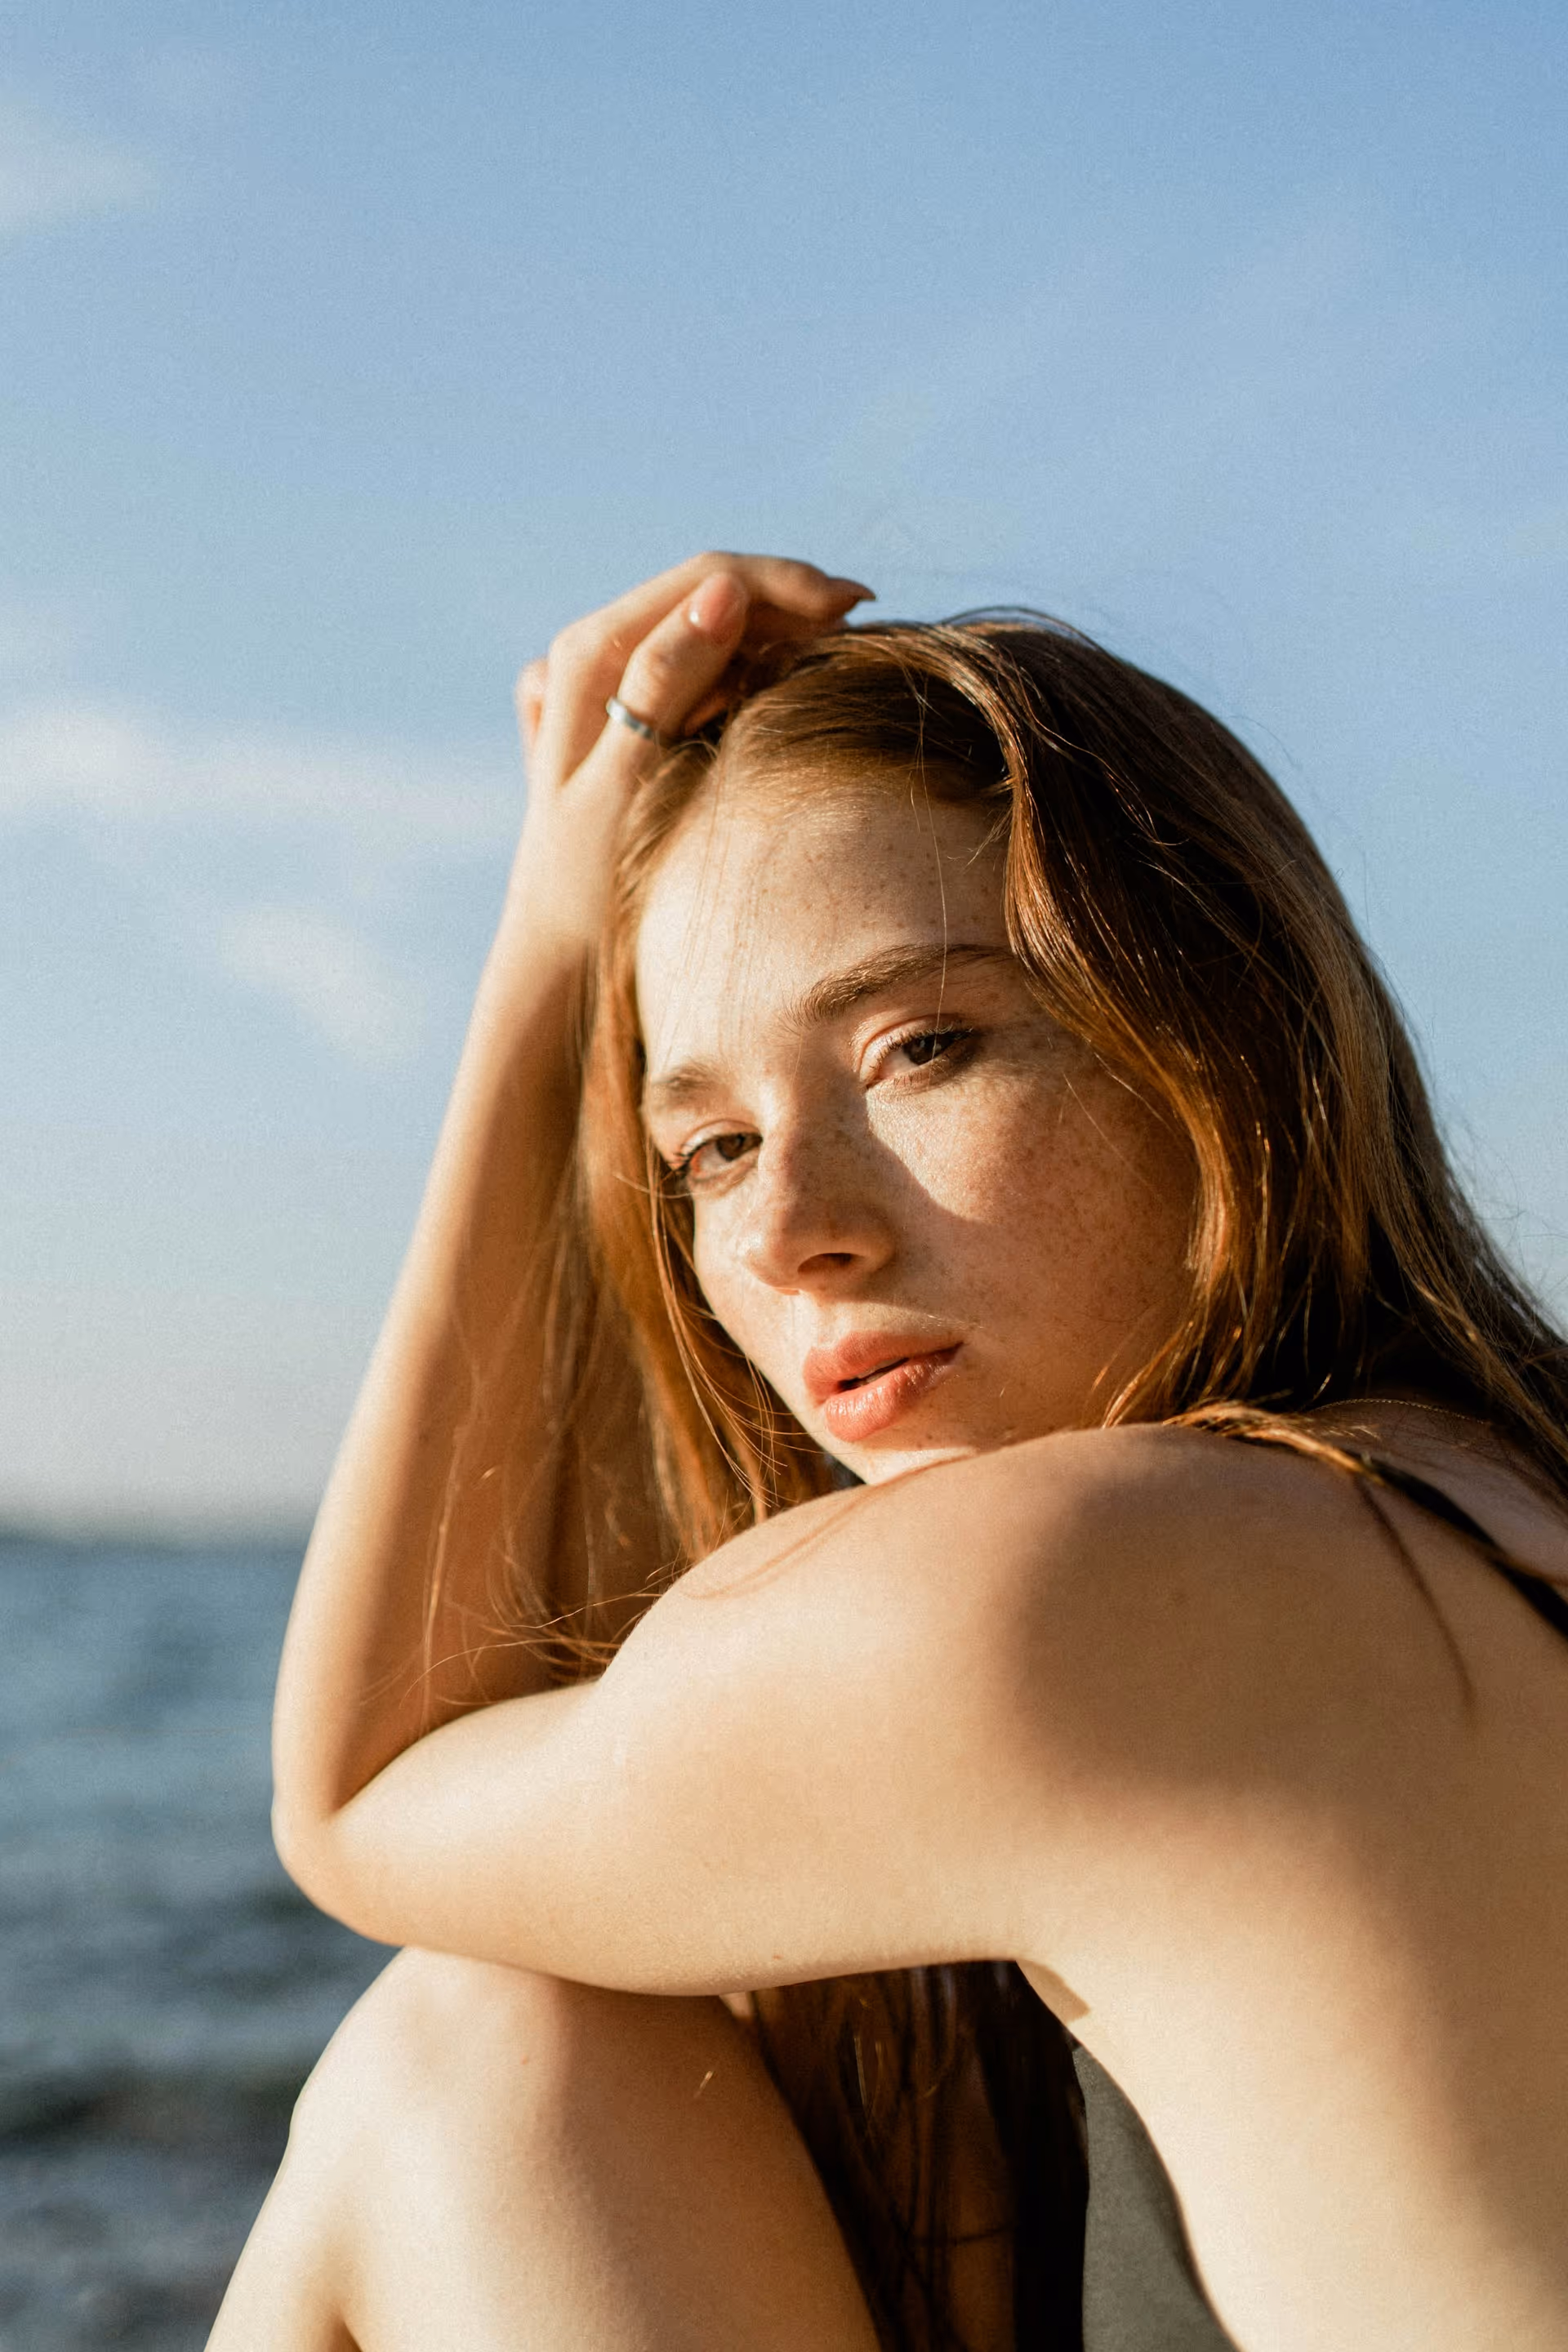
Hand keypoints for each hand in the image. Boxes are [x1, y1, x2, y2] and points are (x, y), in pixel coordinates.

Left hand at [505, 554, 872, 957]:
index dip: (784, 583)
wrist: (560, 945)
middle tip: (863, 625)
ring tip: (836, 650)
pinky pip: (698, 659)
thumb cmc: (591, 883)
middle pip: (707, 592)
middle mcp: (591, 648)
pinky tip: (786, 682)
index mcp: (589, 654)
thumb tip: (723, 592)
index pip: (704, 581)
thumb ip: (665, 684)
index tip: (856, 606)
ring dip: (774, 628)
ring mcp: (605, 673)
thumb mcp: (625, 787)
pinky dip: (747, 663)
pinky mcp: (623, 702)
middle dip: (788, 601)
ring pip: (708, 622)